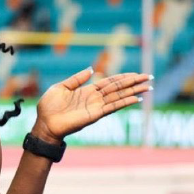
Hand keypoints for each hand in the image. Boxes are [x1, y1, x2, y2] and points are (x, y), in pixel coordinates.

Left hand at [35, 67, 151, 141]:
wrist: (44, 124)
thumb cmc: (49, 107)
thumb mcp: (61, 87)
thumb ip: (76, 79)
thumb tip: (91, 69)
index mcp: (87, 90)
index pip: (109, 82)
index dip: (123, 77)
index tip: (136, 74)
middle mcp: (95, 98)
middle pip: (118, 88)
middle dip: (133, 82)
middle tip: (149, 77)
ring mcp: (96, 106)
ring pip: (119, 96)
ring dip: (134, 91)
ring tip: (148, 87)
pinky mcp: (95, 114)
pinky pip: (112, 106)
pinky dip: (125, 102)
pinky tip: (136, 98)